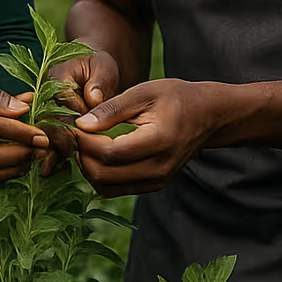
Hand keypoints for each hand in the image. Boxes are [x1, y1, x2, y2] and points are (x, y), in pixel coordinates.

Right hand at [36, 50, 119, 176]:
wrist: (93, 69)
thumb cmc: (99, 66)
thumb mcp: (104, 67)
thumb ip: (99, 81)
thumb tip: (93, 98)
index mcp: (56, 78)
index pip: (59, 102)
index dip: (71, 120)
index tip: (82, 136)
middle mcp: (45, 95)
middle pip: (47, 121)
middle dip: (57, 140)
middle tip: (69, 157)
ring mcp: (45, 109)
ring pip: (45, 134)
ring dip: (50, 151)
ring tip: (51, 170)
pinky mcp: (50, 122)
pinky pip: (49, 140)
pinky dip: (53, 154)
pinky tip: (55, 170)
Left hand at [72, 78, 207, 195]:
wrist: (208, 115)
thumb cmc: (176, 97)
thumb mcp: (144, 92)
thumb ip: (111, 109)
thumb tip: (81, 124)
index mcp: (158, 142)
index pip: (109, 153)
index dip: (84, 142)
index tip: (73, 124)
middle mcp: (158, 168)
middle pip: (104, 176)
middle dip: (82, 156)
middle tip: (75, 135)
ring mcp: (157, 181)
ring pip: (108, 188)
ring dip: (89, 168)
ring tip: (85, 143)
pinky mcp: (154, 185)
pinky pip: (118, 189)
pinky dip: (102, 175)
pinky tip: (99, 152)